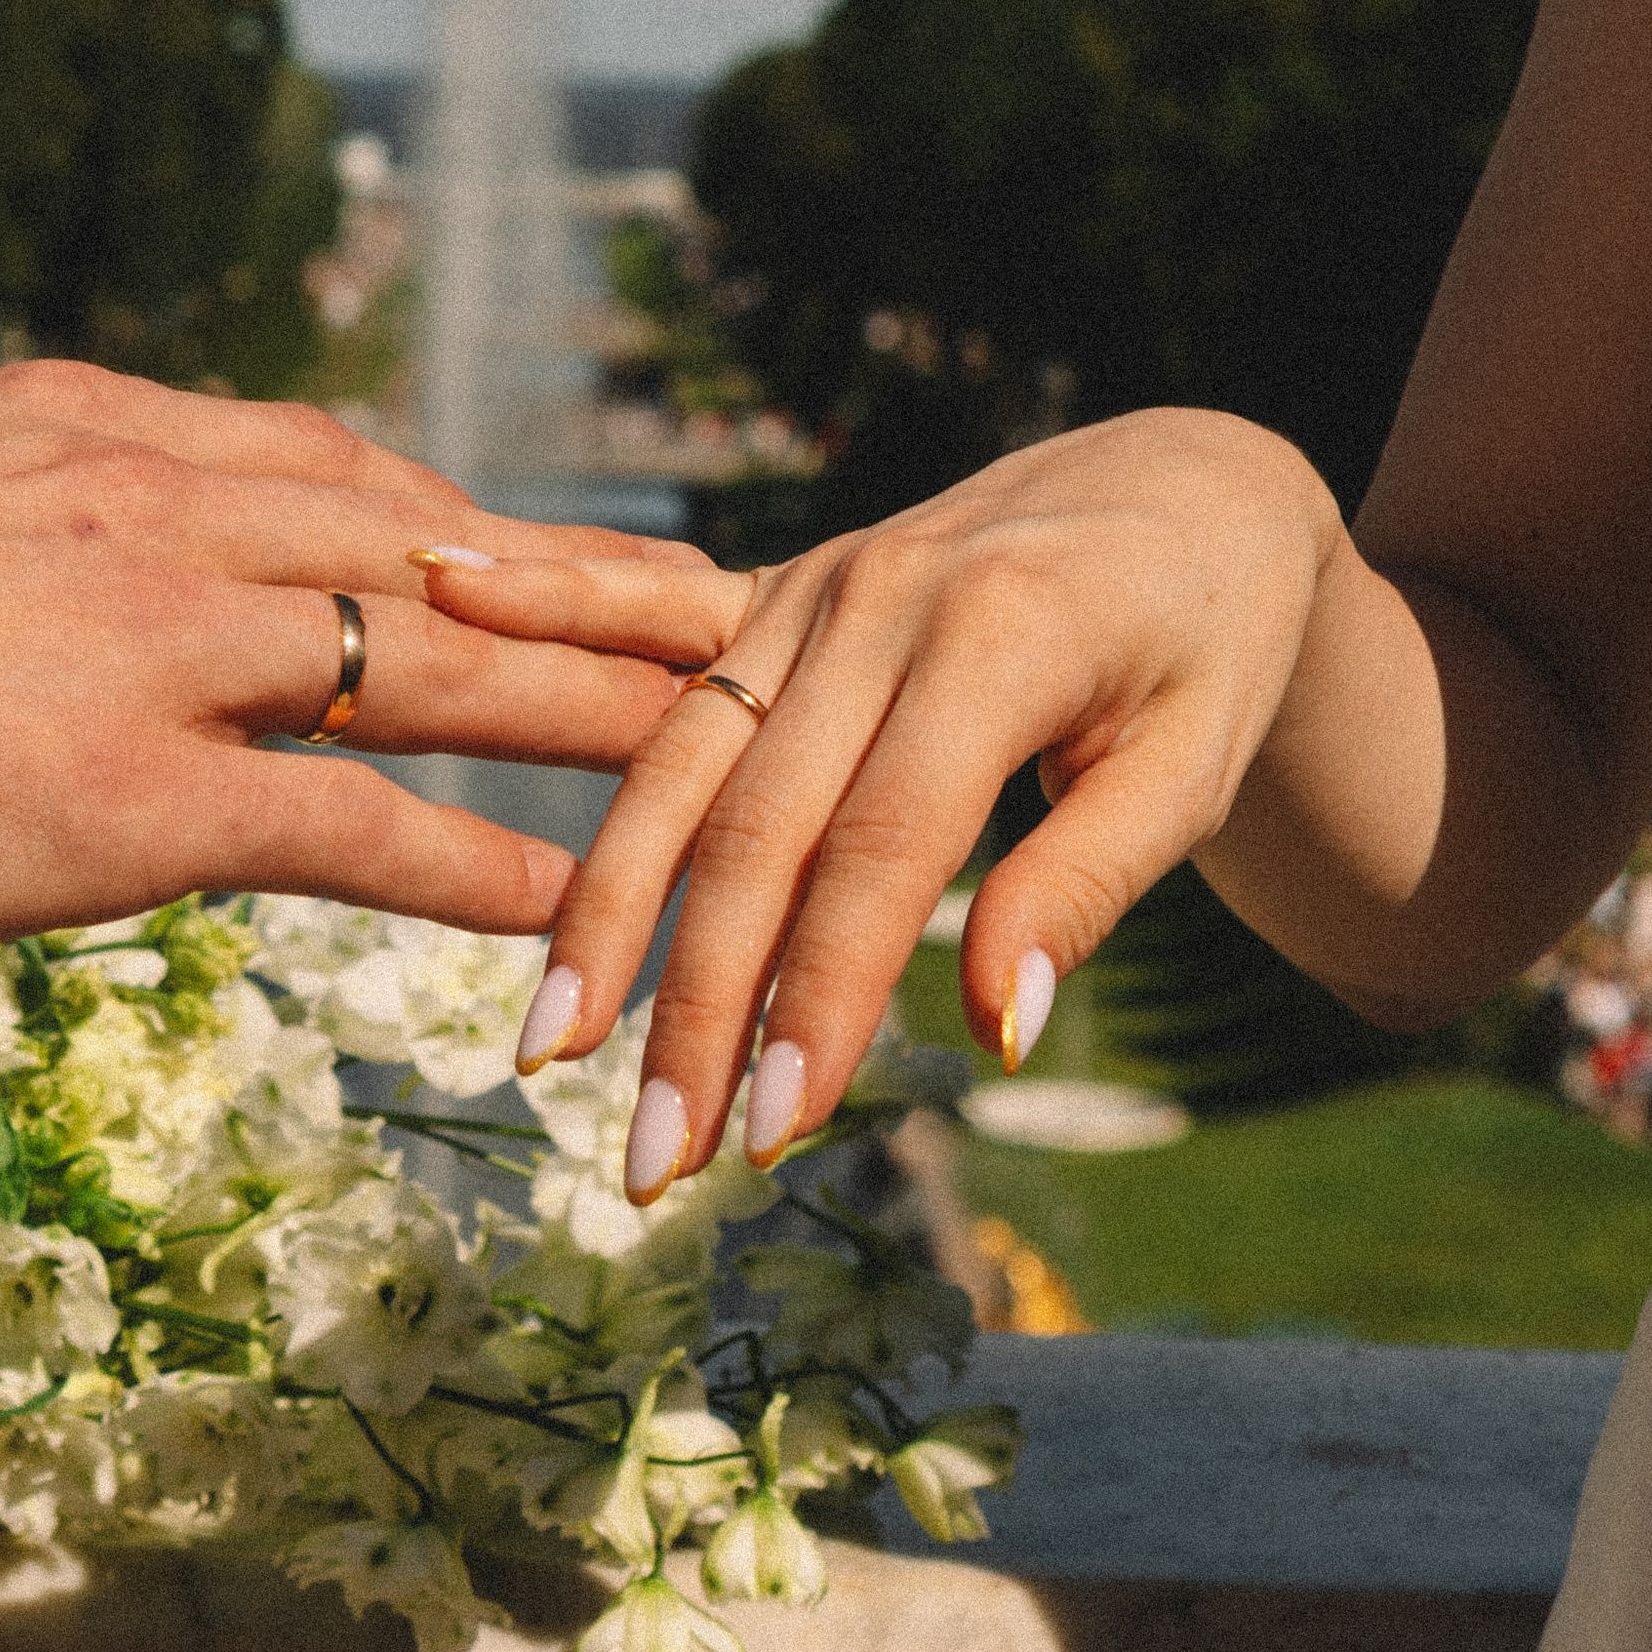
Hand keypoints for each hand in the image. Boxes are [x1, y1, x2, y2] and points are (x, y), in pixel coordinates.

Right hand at [0, 358, 717, 954]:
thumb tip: (13, 552)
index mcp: (82, 435)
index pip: (323, 463)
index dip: (454, 513)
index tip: (546, 539)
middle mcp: (151, 510)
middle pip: (428, 543)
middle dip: (592, 580)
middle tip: (732, 603)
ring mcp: (156, 649)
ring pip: (438, 666)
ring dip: (603, 702)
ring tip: (738, 732)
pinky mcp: (133, 796)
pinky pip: (363, 830)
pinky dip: (490, 862)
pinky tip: (585, 901)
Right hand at [418, 409, 1344, 1198]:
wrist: (1188, 490)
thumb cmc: (1209, 645)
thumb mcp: (1196, 764)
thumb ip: (1089, 881)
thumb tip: (999, 1026)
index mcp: (996, 638)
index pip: (879, 851)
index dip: (821, 997)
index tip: (772, 1136)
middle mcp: (877, 599)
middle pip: (752, 827)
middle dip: (693, 1005)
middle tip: (652, 1162)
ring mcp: (814, 584)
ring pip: (677, 756)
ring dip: (603, 904)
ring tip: (545, 1047)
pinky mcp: (781, 583)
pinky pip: (650, 605)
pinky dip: (546, 598)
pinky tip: (443, 589)